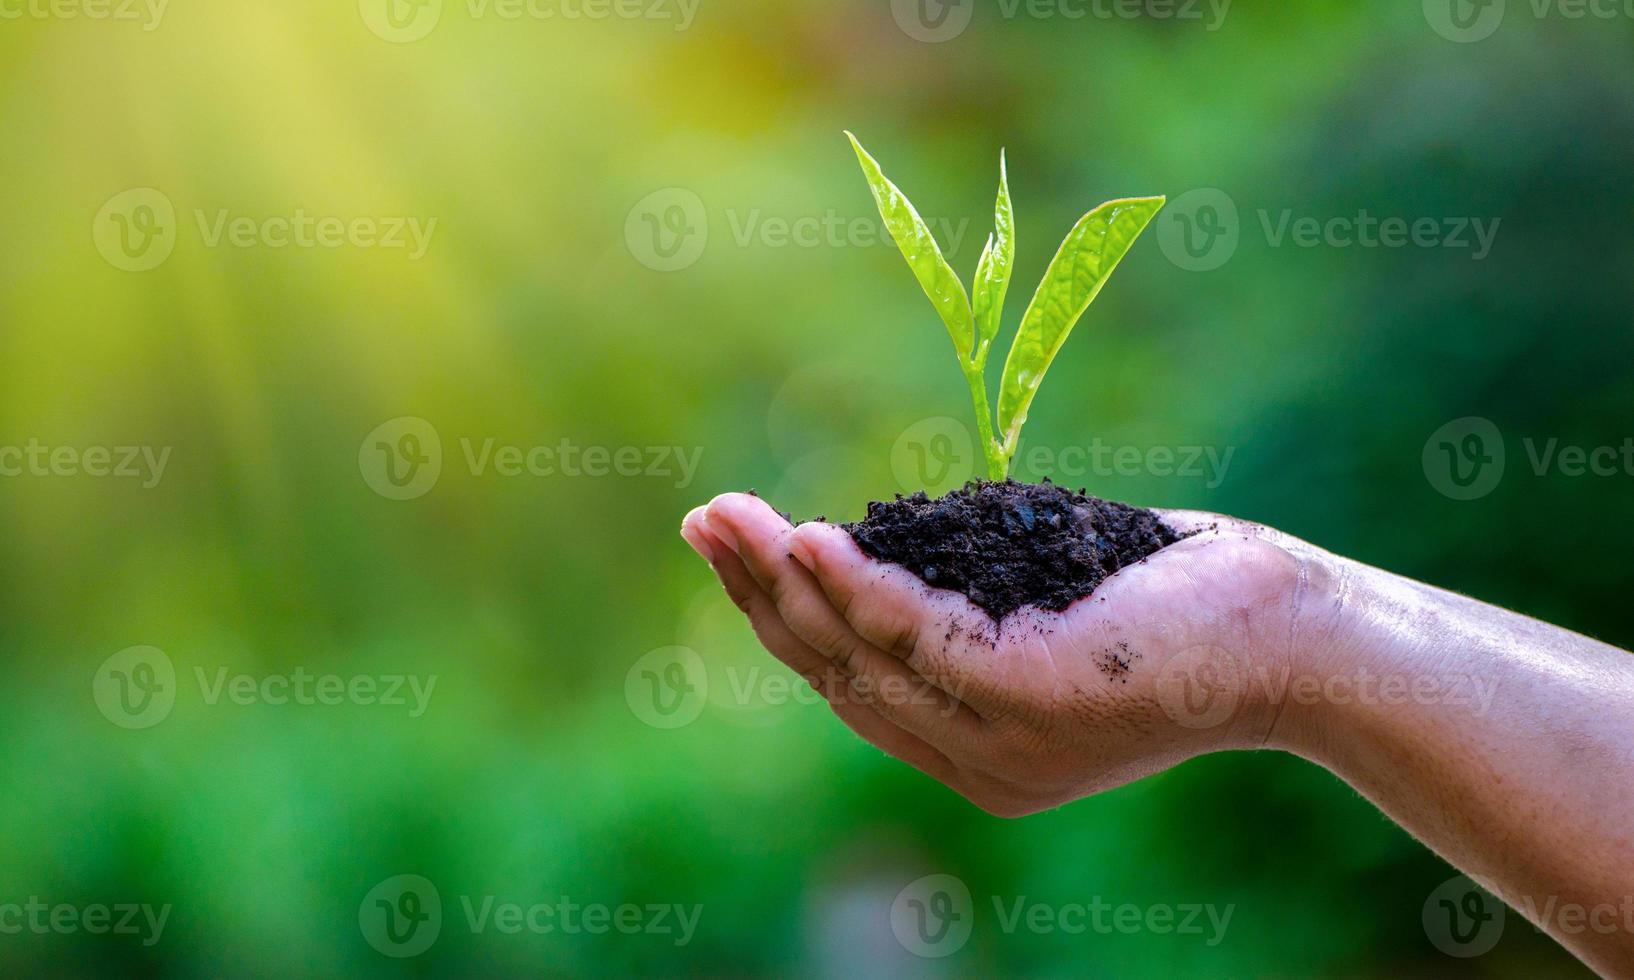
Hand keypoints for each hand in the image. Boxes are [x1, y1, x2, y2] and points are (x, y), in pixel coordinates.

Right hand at [680, 492, 1337, 816]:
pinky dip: (859, 583)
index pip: (854, 687)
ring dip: (788, 579)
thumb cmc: (1186, 612)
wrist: (1304, 642)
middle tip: (704, 520)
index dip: (782, 619)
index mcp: (980, 752)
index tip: (738, 549)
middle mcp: (983, 763)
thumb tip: (889, 552)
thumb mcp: (1054, 616)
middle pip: (838, 674)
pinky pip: (922, 634)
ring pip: (865, 655)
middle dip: (761, 593)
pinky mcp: (1040, 694)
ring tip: (734, 517)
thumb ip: (972, 611)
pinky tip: (812, 535)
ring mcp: (1010, 737)